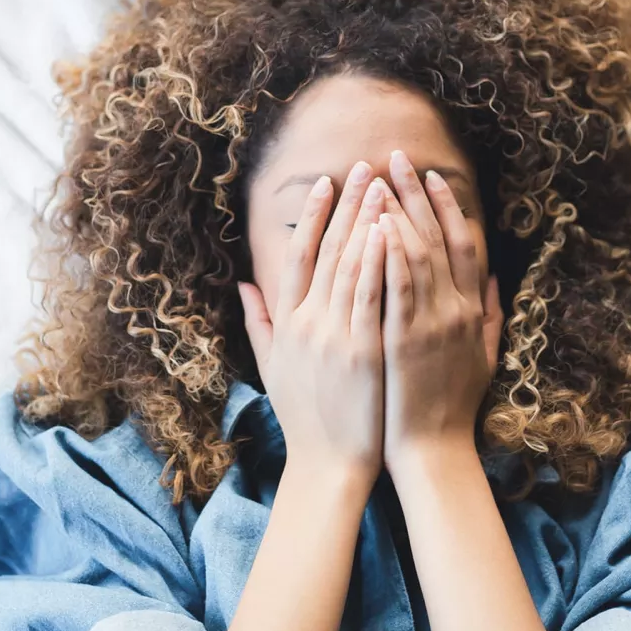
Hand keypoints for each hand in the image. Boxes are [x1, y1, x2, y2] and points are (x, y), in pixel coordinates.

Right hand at [239, 162, 386, 488]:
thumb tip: (243, 284)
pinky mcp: (362, 351)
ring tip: (381, 184)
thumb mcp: (272, 365)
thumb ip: (259, 321)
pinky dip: (377, 261)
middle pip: (328, 250)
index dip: (312, 216)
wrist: (328, 464)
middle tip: (364, 166)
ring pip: (350, 265)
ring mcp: (334, 335)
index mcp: (288, 322)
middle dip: (347, 205)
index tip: (327, 183)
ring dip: (366, 220)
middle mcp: (307, 322)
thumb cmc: (304, 415)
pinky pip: (370, 296)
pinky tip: (387, 229)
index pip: (298, 255)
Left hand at [374, 151, 501, 470]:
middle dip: (415, 194)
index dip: (447, 206)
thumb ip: (491, 313)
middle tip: (396, 158)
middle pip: (437, 237)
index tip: (430, 175)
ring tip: (378, 180)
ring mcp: (433, 323)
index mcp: (472, 309)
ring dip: (398, 212)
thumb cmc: (453, 405)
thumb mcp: (485, 355)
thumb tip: (496, 277)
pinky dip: (391, 253)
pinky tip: (377, 224)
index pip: (462, 243)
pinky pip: (399, 286)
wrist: (435, 452)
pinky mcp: (407, 340)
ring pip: (417, 254)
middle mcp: (457, 308)